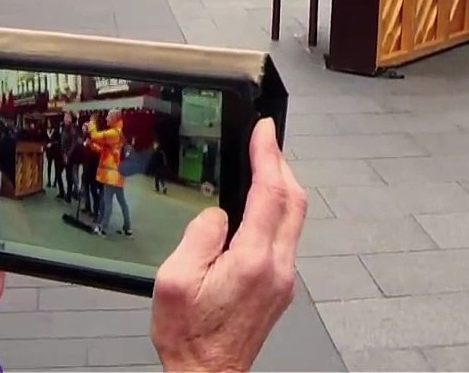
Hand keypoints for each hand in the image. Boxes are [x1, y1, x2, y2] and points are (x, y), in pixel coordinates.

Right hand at [151, 118, 305, 371]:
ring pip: (295, 219)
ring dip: (282, 187)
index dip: (268, 155)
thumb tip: (218, 214)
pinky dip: (278, 210)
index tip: (265, 130)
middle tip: (266, 141)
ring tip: (263, 166)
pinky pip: (286, 236)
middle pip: (294, 201)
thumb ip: (198, 237)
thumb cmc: (190, 338)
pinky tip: (260, 207)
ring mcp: (284, 279)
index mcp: (253, 260)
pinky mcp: (281, 287)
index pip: (270, 193)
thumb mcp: (174, 281)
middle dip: (282, 164)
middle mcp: (278, 267)